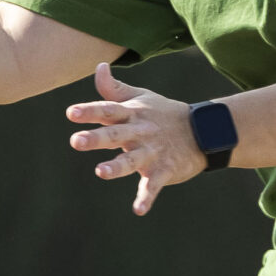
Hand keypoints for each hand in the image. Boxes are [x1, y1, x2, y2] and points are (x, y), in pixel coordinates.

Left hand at [64, 63, 206, 216]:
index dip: (90, 111)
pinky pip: (153, 185)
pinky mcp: (164, 170)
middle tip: (77, 141)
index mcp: (132, 114)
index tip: (71, 113)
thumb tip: (98, 66)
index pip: (108, 110)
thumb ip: (114, 89)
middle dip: (97, 137)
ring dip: (117, 166)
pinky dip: (146, 197)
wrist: (203, 132)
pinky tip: (138, 210)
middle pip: (116, 134)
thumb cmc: (163, 113)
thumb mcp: (140, 98)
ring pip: (132, 160)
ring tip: (101, 172)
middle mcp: (140, 132)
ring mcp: (152, 152)